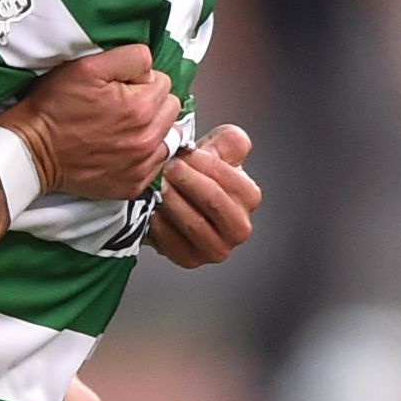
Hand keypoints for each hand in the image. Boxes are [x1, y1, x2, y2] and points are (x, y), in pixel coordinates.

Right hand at [0, 43, 179, 202]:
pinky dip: (143, 155)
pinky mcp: (133, 185)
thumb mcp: (87, 66)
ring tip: (122, 128)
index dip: (139, 80)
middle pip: (170, 109)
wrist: (32, 151)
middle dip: (151, 103)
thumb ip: (130, 57)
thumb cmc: (55, 108)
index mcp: (141, 108)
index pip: (163, 81)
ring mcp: (141, 166)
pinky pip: (155, 164)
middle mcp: (147, 140)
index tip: (118, 87)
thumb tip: (149, 67)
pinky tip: (121, 148)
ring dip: (151, 129)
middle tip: (121, 106)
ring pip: (167, 137)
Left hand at [145, 123, 258, 266]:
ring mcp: (215, 248)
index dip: (205, 164)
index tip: (184, 151)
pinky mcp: (190, 259)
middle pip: (214, 201)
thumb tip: (234, 141)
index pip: (231, 180)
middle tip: (167, 167)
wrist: (174, 199)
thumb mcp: (217, 151)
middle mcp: (238, 228)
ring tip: (157, 184)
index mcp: (249, 197)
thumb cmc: (197, 175)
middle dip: (187, 181)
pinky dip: (159, 222)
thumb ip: (230, 142)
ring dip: (172, 200)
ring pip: (194, 223)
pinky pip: (172, 242)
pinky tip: (151, 206)